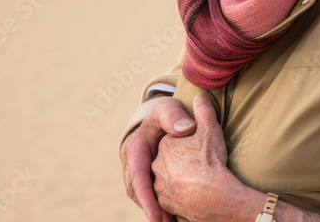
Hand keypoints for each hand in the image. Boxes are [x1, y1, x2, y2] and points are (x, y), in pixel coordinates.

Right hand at [121, 95, 196, 221]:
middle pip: (137, 192)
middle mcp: (132, 163)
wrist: (163, 116)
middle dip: (150, 209)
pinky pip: (151, 193)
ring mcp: (138, 171)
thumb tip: (187, 128)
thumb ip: (174, 116)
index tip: (155, 216)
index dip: (146, 197)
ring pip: (143, 195)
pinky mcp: (147, 176)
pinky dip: (159, 206)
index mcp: (135, 148)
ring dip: (154, 211)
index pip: (137, 177)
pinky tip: (172, 217)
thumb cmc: (166, 113)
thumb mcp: (168, 109)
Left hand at [153, 93, 254, 221]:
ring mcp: (159, 185)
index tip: (198, 146)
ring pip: (167, 179)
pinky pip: (168, 196)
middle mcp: (157, 164)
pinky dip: (177, 195)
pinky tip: (190, 193)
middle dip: (180, 162)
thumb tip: (200, 96)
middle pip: (168, 160)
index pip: (173, 140)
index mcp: (165, 144)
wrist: (212, 194)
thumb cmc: (210, 160)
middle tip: (197, 165)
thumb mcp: (209, 129)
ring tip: (194, 182)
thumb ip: (204, 110)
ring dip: (177, 180)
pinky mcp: (164, 202)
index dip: (186, 142)